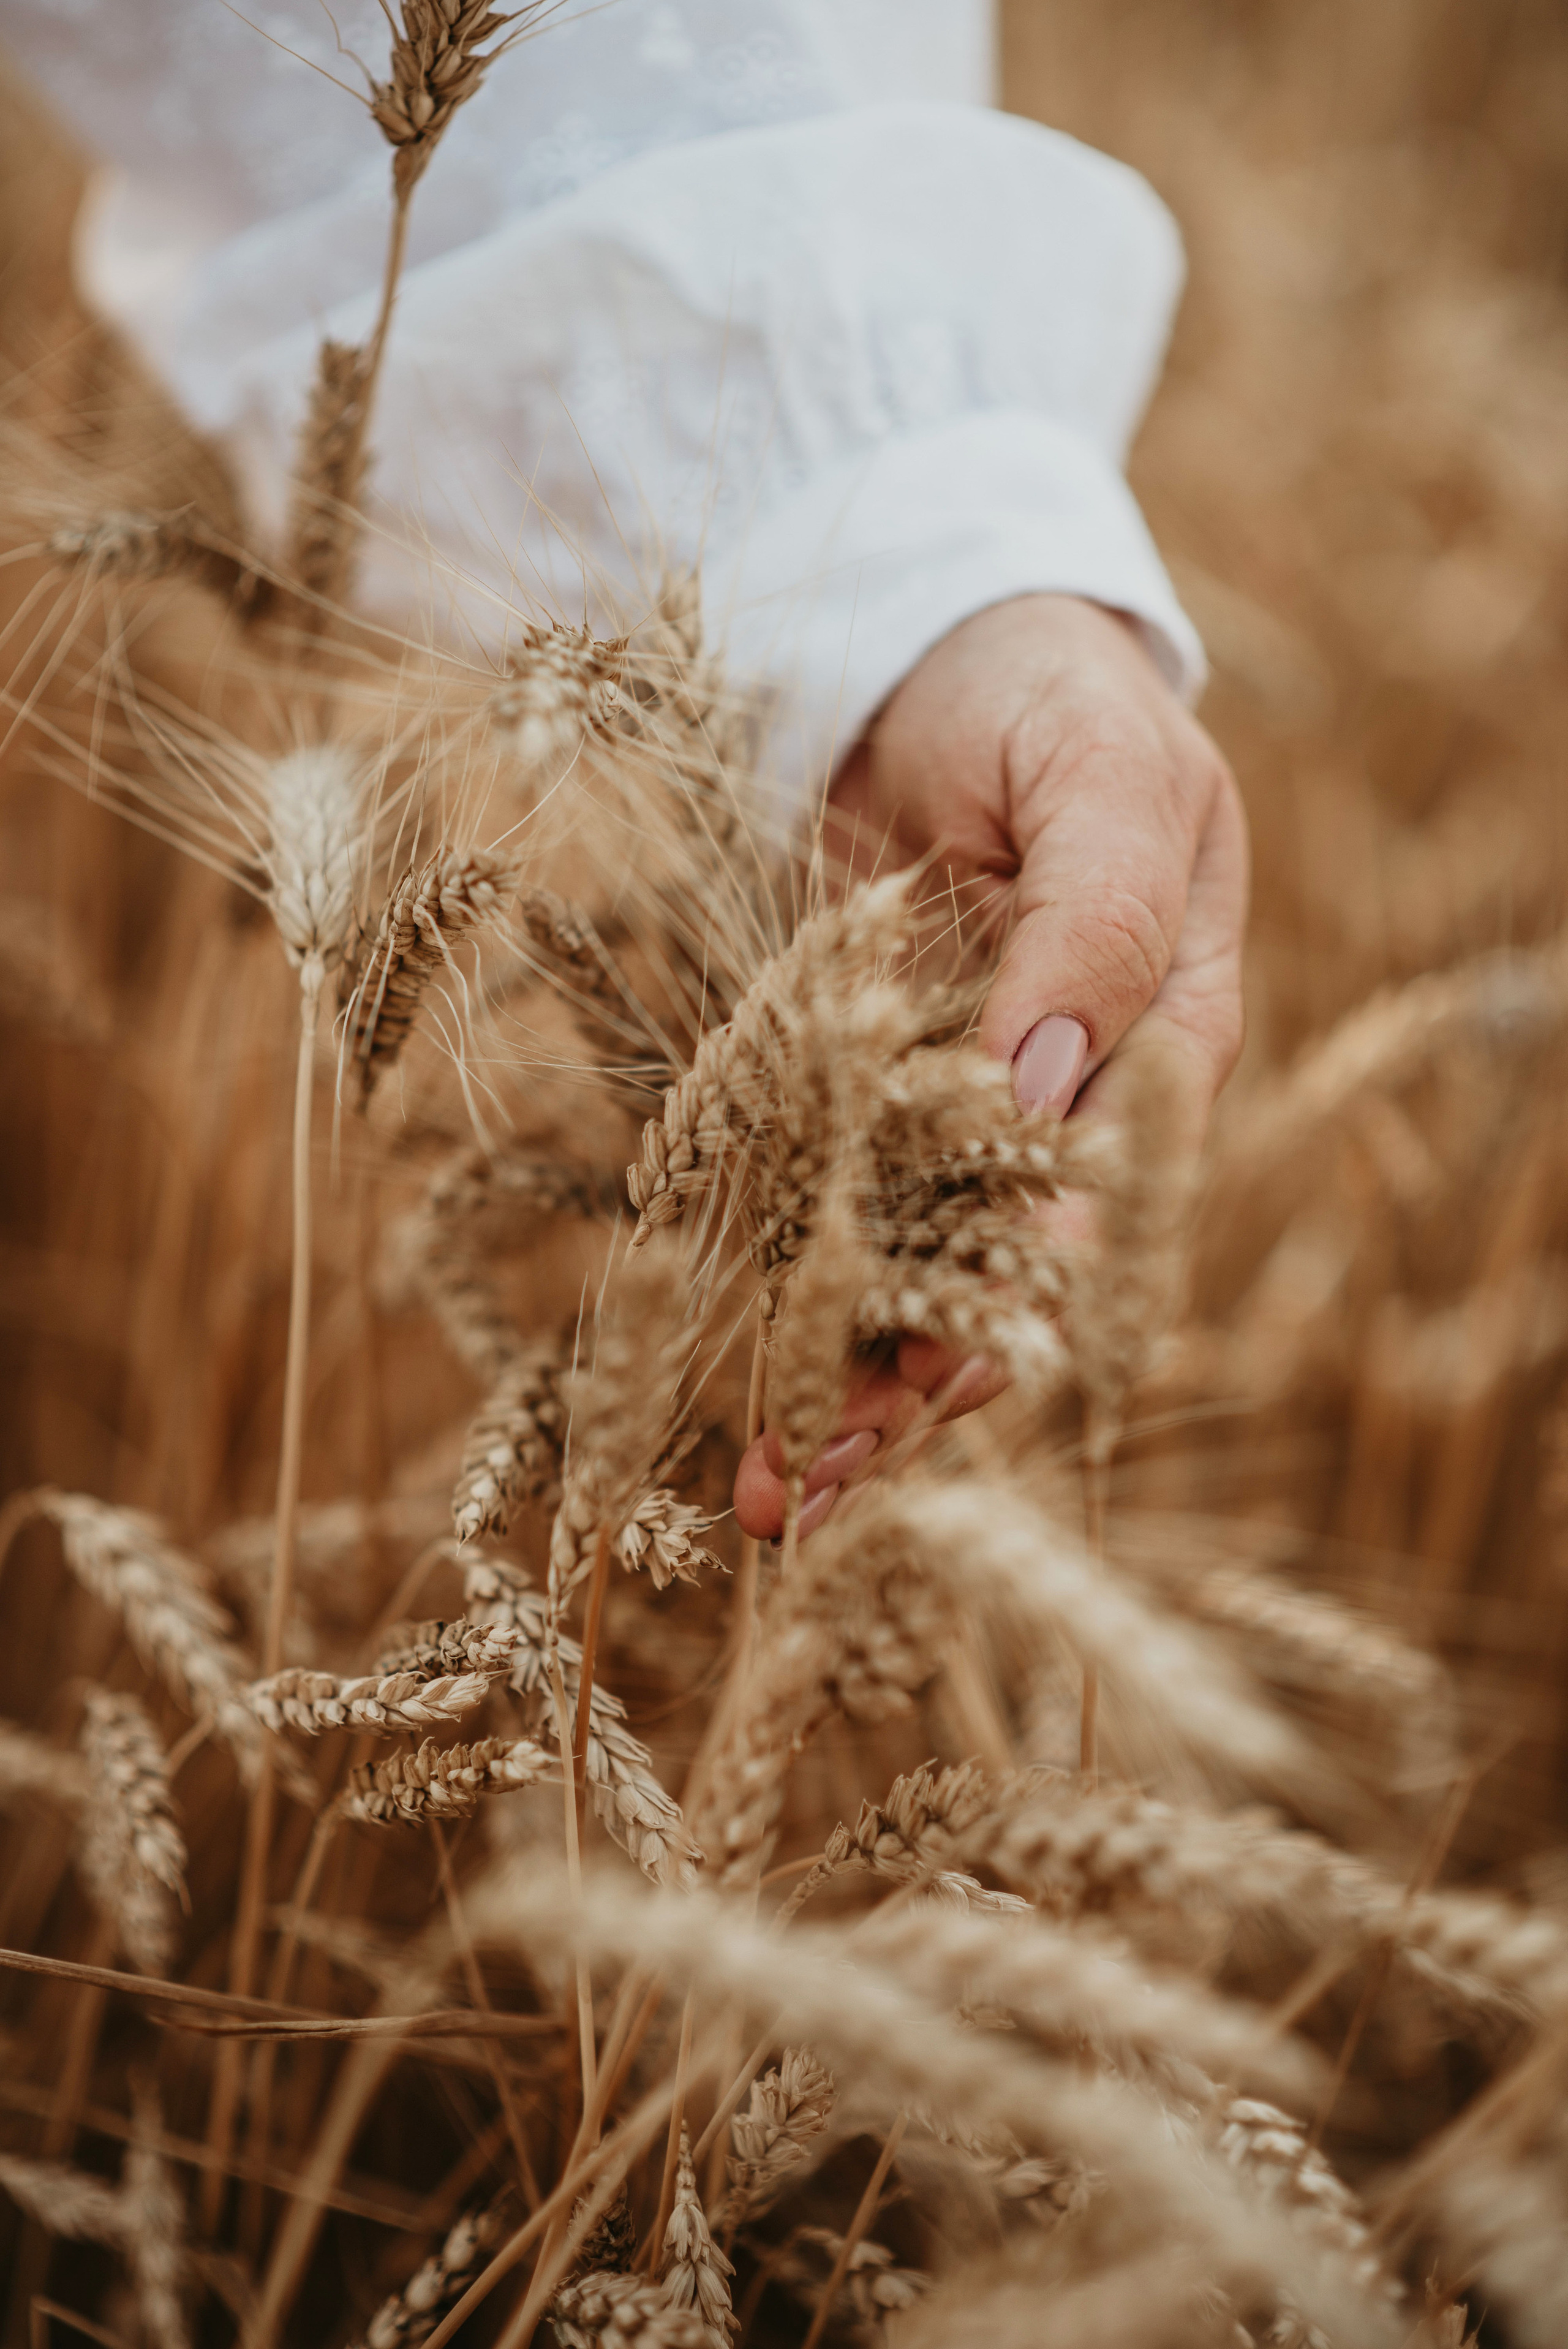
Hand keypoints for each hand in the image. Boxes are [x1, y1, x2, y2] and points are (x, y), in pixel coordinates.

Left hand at [733, 592, 1247, 1539]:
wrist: (936, 651)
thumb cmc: (1045, 698)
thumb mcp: (1103, 775)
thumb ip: (1098, 916)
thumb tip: (1045, 1086)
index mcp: (1169, 1040)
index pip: (1103, 1207)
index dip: (1021, 1307)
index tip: (931, 1390)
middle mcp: (1075, 1105)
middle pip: (1009, 1280)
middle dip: (916, 1395)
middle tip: (815, 1494)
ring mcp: (967, 1111)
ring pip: (924, 1277)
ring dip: (855, 1389)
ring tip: (778, 1495)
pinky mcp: (873, 1100)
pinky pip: (847, 1220)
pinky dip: (809, 1307)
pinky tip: (760, 1398)